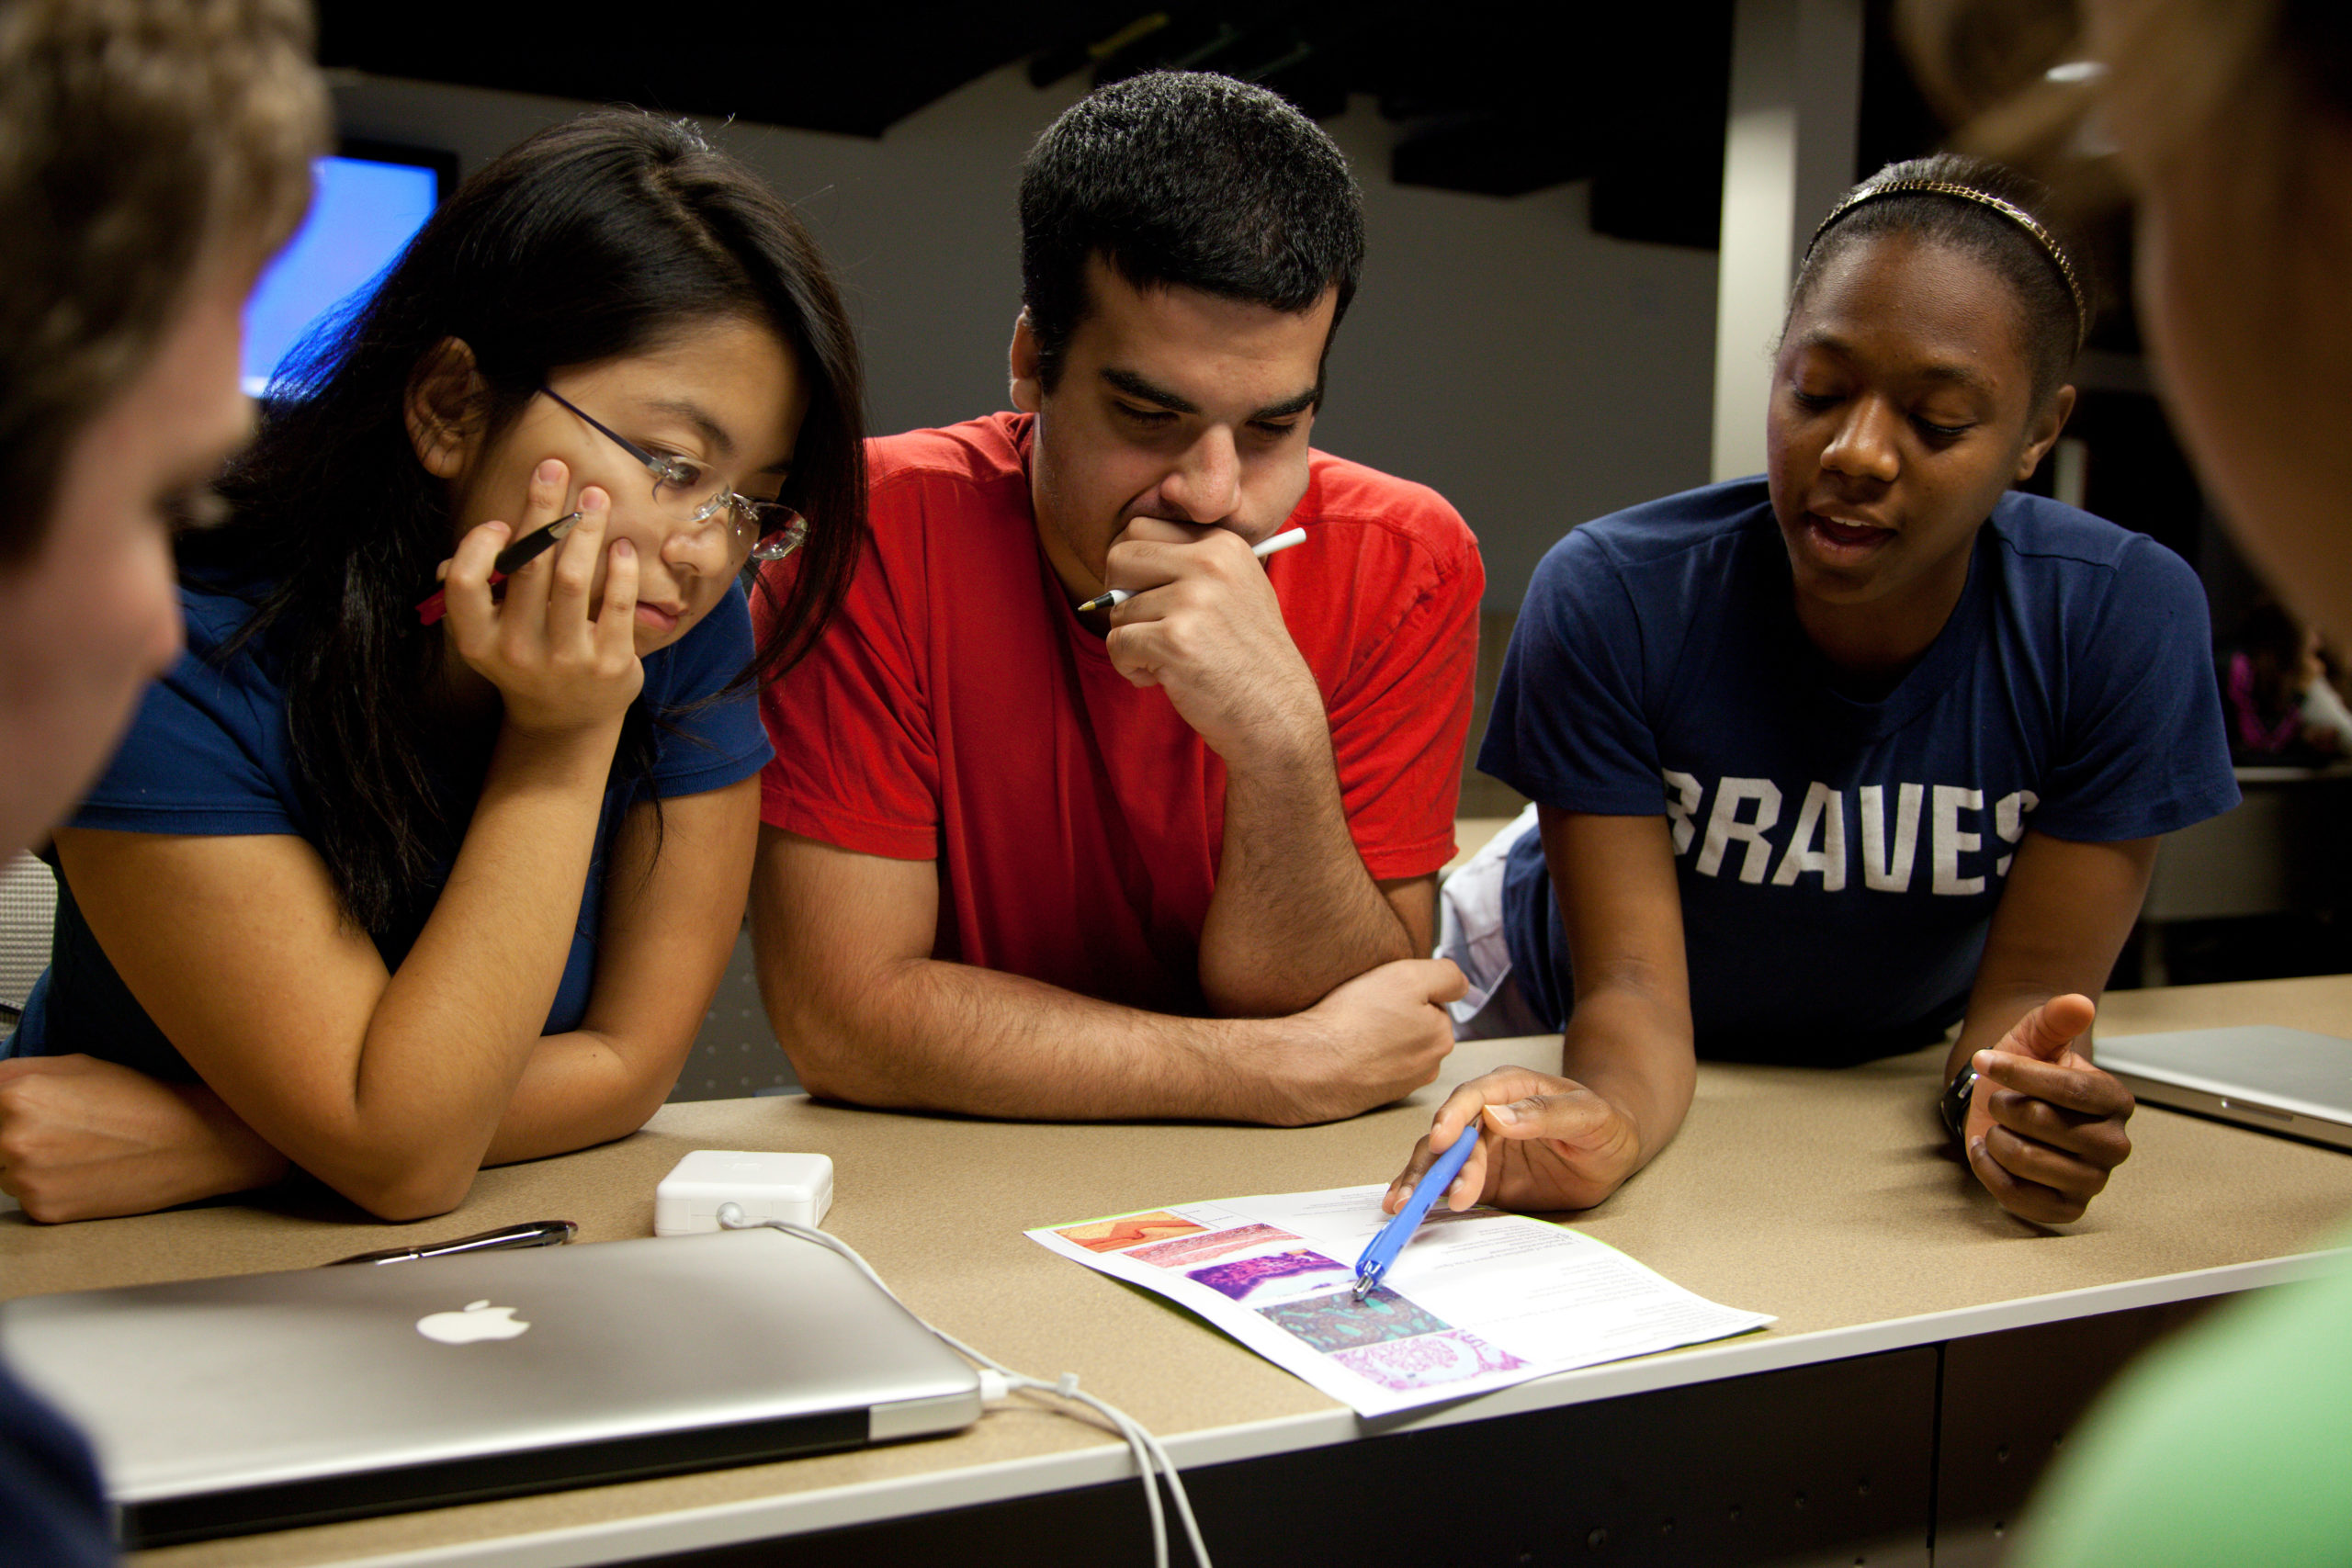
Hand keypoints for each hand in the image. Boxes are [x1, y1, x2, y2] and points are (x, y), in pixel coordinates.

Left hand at [0, 1054, 289, 1221]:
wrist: (193, 1142)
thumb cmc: (142, 1100)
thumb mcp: (74, 1065)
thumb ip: (15, 1076)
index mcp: (15, 1095)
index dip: (1, 1110)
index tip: (13, 1116)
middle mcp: (13, 1139)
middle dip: (9, 1137)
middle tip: (58, 1130)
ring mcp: (26, 1180)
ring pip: (1, 1173)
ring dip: (23, 1164)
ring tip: (76, 1149)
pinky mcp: (44, 1211)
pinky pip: (26, 1199)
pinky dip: (48, 1187)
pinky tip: (84, 1171)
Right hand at [441, 462, 642, 736]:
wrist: (566, 719)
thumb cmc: (526, 655)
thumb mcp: (491, 633)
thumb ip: (482, 590)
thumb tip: (480, 539)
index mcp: (478, 639)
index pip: (465, 583)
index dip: (479, 546)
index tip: (502, 523)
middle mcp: (517, 650)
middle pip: (528, 566)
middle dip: (543, 508)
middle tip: (557, 466)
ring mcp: (566, 660)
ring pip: (574, 578)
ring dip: (585, 528)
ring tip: (596, 496)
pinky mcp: (610, 664)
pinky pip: (617, 604)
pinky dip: (621, 568)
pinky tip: (622, 545)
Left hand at [1099, 518, 1326, 767]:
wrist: (1277, 715)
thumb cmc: (1248, 659)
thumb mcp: (1235, 592)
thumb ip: (1187, 567)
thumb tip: (1117, 560)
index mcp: (1223, 545)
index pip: (1141, 526)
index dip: (1130, 564)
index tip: (1142, 593)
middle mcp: (1210, 563)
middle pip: (1119, 557)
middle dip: (1117, 595)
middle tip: (1140, 625)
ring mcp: (1193, 601)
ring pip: (1117, 609)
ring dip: (1132, 642)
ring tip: (1167, 662)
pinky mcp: (1175, 640)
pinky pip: (1118, 644)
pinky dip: (1129, 667)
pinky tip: (1161, 679)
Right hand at [1247, 958, 1463, 1124]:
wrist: (1309, 1064)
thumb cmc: (1355, 1019)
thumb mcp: (1407, 976)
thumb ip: (1446, 976)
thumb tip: (1461, 985)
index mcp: (1441, 1039)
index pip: (1433, 1003)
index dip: (1407, 991)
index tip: (1384, 993)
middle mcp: (1427, 1067)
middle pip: (1415, 1027)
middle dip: (1395, 1016)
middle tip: (1366, 1009)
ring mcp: (1398, 1085)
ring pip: (1393, 1047)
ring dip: (1378, 1037)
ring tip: (1352, 1029)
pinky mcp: (1371, 1097)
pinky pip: (1372, 1067)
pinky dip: (1361, 1056)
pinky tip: (1344, 1049)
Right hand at [1385, 1066, 1644, 1215]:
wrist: (1611, 1153)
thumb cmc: (1604, 1126)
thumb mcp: (1589, 1116)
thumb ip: (1545, 1113)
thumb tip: (1496, 1114)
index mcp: (1511, 1088)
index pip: (1474, 1096)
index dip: (1454, 1116)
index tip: (1445, 1140)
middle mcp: (1486, 1115)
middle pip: (1450, 1134)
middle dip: (1436, 1164)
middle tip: (1429, 1195)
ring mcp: (1479, 1147)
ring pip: (1439, 1158)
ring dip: (1420, 1180)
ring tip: (1404, 1205)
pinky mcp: (1479, 1176)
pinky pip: (1446, 1182)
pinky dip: (1424, 1193)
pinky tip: (1405, 1205)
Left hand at [1963, 993, 2133, 1223]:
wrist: (2005, 1107)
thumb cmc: (2024, 1073)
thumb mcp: (2035, 1037)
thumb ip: (2055, 1019)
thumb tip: (2079, 1003)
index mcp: (2116, 1101)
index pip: (2070, 1089)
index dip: (2020, 1074)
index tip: (1983, 1059)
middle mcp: (2114, 1145)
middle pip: (2045, 1124)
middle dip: (2004, 1105)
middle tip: (1999, 1099)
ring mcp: (2093, 1181)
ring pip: (2025, 1158)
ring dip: (1995, 1137)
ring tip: (1999, 1127)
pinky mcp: (2066, 1209)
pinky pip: (2016, 1195)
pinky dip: (1988, 1169)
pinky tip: (1989, 1151)